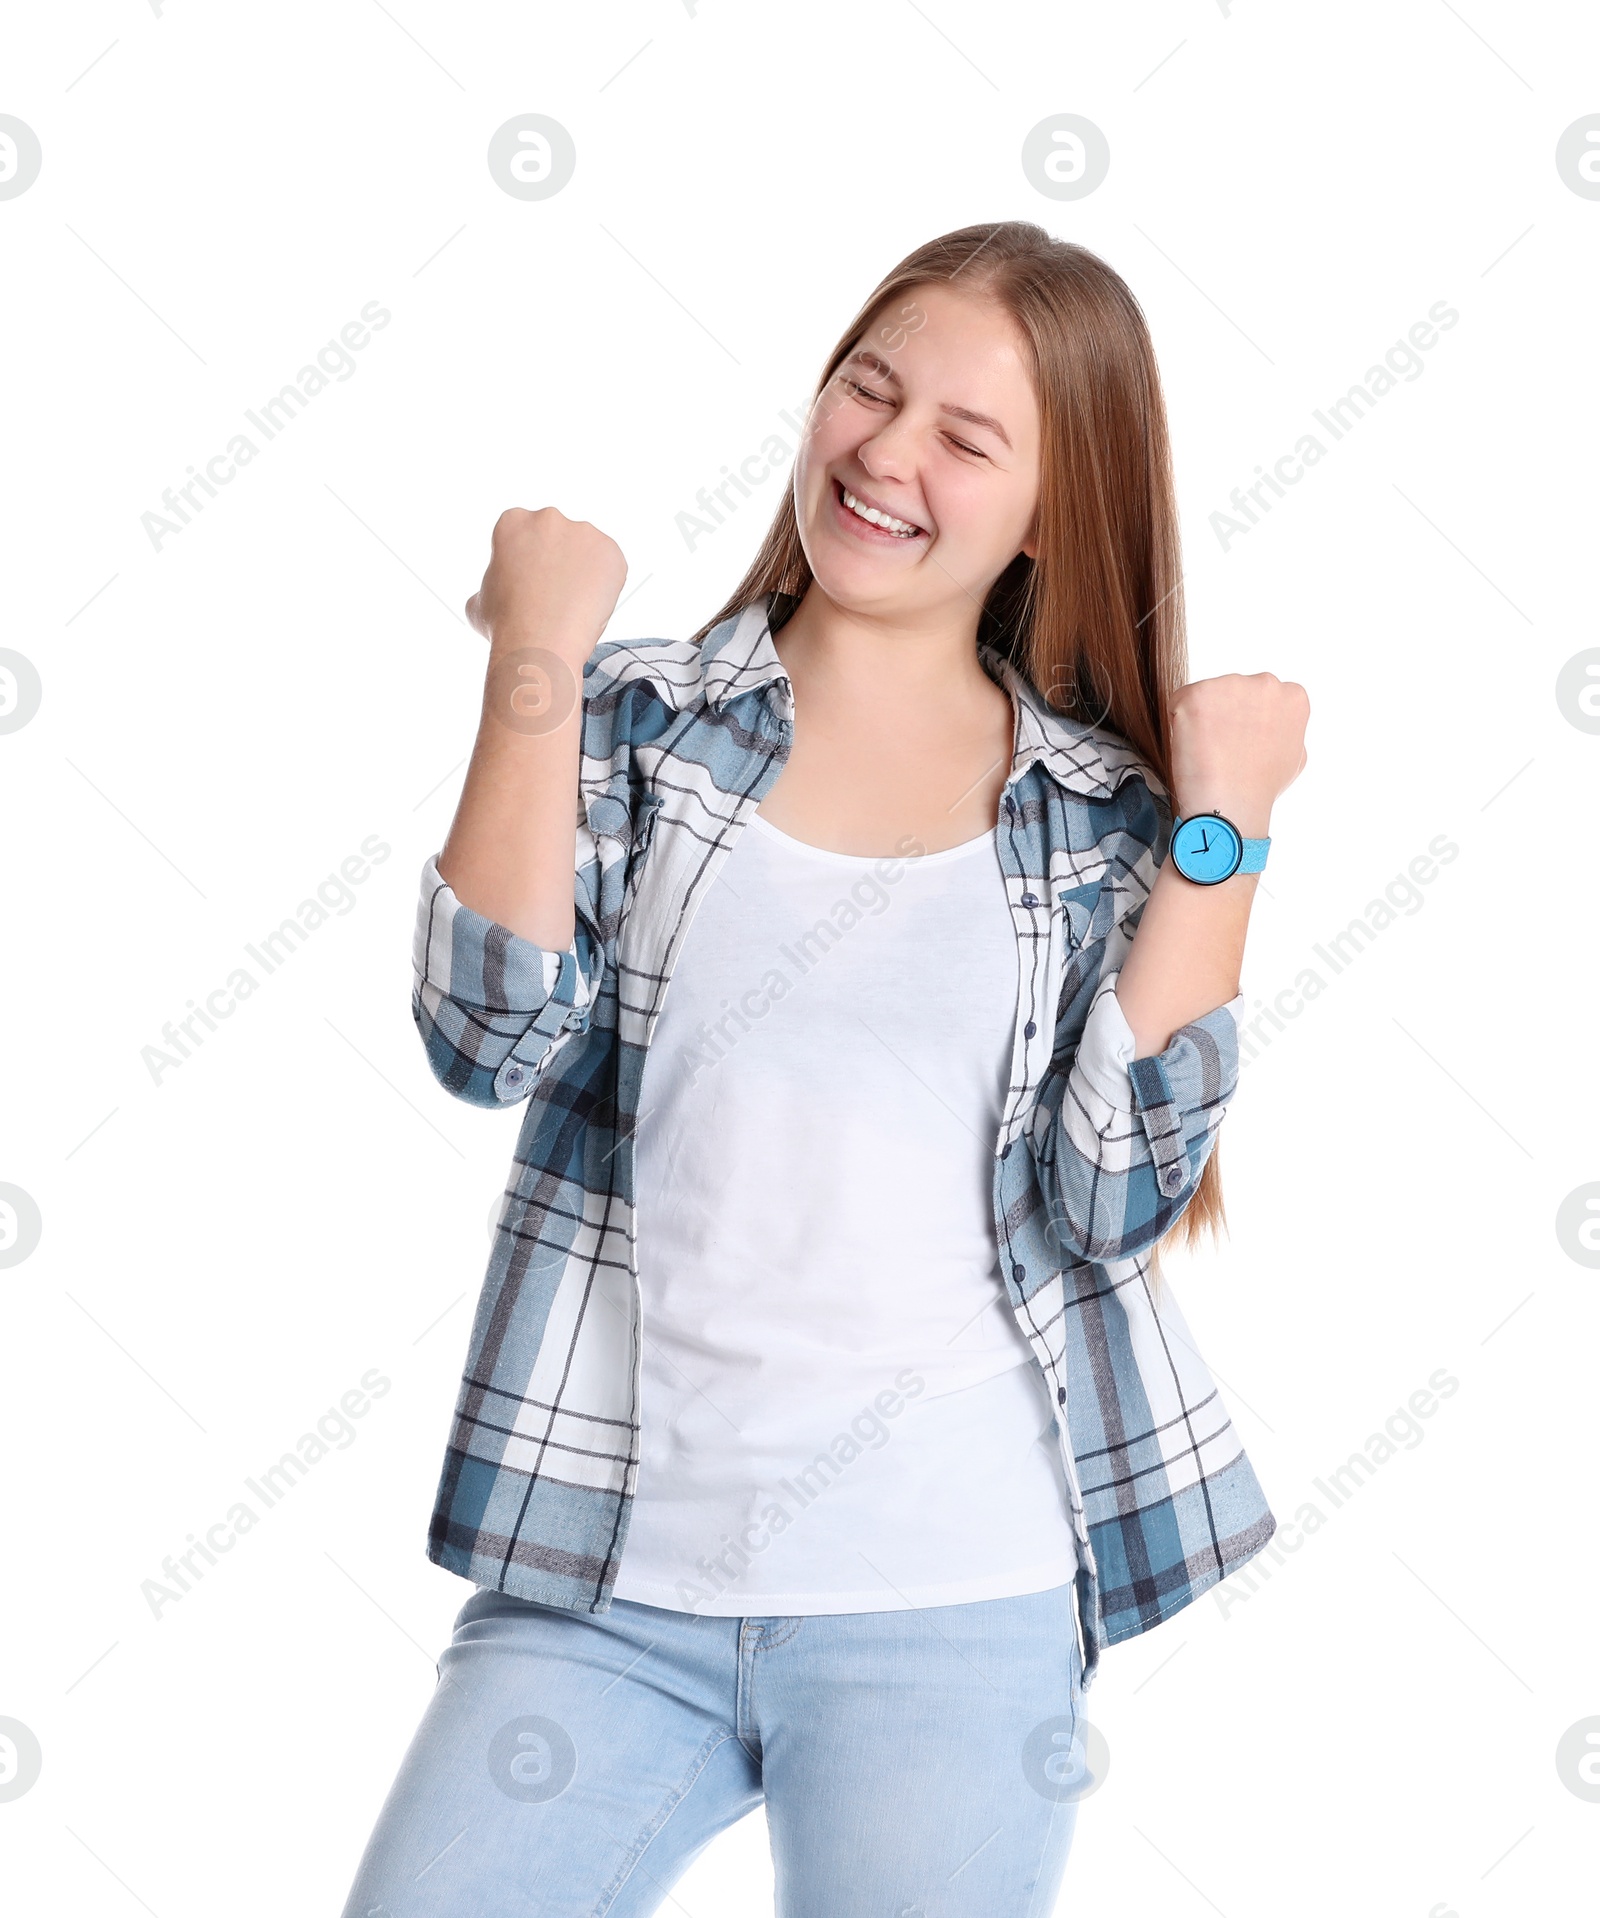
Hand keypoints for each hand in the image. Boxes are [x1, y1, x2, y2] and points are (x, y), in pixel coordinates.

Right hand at [465, 507, 627, 664]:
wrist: (539, 643)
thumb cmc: (505, 626)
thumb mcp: (478, 603)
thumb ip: (489, 586)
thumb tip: (489, 594)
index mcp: (513, 521)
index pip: (526, 536)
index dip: (529, 563)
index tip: (531, 585)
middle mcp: (548, 518)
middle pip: (558, 538)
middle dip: (558, 561)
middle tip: (555, 596)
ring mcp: (582, 532)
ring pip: (586, 551)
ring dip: (583, 572)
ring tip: (573, 605)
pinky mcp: (610, 551)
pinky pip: (610, 566)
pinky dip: (605, 584)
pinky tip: (590, 606)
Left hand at [1169, 672, 1308, 836]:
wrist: (1231, 805)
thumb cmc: (1260, 789)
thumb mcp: (1294, 755)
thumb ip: (1286, 729)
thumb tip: (1275, 726)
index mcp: (1292, 696)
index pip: (1259, 697)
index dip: (1245, 722)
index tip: (1241, 744)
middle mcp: (1266, 682)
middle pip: (1232, 691)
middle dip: (1224, 714)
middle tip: (1223, 749)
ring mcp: (1231, 685)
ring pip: (1206, 697)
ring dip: (1201, 719)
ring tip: (1209, 751)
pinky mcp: (1198, 694)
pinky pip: (1179, 704)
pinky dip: (1179, 724)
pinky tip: (1193, 747)